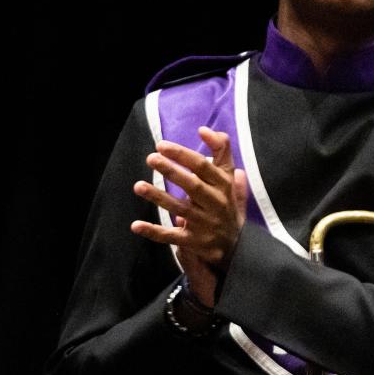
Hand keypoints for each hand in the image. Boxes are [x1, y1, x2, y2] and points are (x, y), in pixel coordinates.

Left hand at [131, 126, 248, 292]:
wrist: (237, 245)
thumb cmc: (227, 203)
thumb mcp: (229, 177)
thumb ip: (221, 151)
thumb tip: (204, 129)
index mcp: (223, 185)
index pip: (203, 166)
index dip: (182, 154)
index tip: (161, 145)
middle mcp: (215, 203)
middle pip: (192, 185)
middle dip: (171, 171)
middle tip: (151, 158)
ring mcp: (204, 223)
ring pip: (179, 209)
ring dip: (159, 197)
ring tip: (138, 186)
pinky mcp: (193, 241)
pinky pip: (171, 237)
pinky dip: (153, 232)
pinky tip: (136, 226)